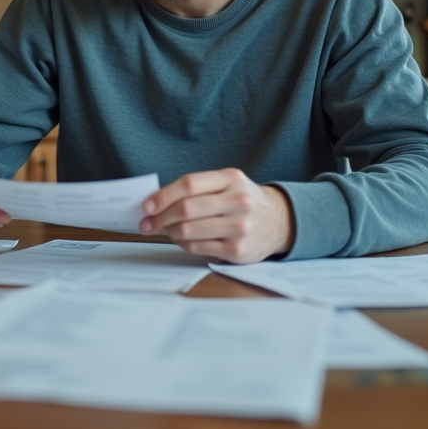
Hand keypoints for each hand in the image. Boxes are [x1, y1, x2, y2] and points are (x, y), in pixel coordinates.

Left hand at [139, 169, 294, 263]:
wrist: (280, 222)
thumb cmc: (244, 201)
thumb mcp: (228, 184)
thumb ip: (198, 189)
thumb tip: (157, 201)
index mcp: (232, 179)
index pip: (189, 184)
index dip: (163, 195)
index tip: (147, 205)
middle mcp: (238, 201)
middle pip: (186, 209)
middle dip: (160, 217)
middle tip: (147, 223)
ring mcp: (240, 227)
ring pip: (189, 230)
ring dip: (169, 232)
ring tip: (163, 230)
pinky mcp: (238, 250)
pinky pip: (198, 247)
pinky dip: (183, 244)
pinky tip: (181, 239)